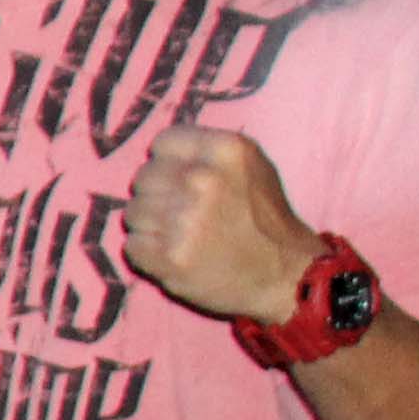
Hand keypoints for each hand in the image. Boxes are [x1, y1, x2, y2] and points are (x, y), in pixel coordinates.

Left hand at [124, 124, 320, 326]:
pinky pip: (132, 246)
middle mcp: (202, 179)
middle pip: (143, 178)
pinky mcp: (169, 256)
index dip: (168, 163)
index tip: (181, 180)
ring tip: (183, 237)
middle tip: (184, 215)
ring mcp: (183, 219)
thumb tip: (158, 152)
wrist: (286, 276)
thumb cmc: (265, 220)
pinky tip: (177, 256)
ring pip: (133, 212)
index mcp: (226, 151)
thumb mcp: (251, 167)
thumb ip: (207, 153)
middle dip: (158, 196)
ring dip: (151, 227)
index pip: (164, 143)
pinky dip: (148, 255)